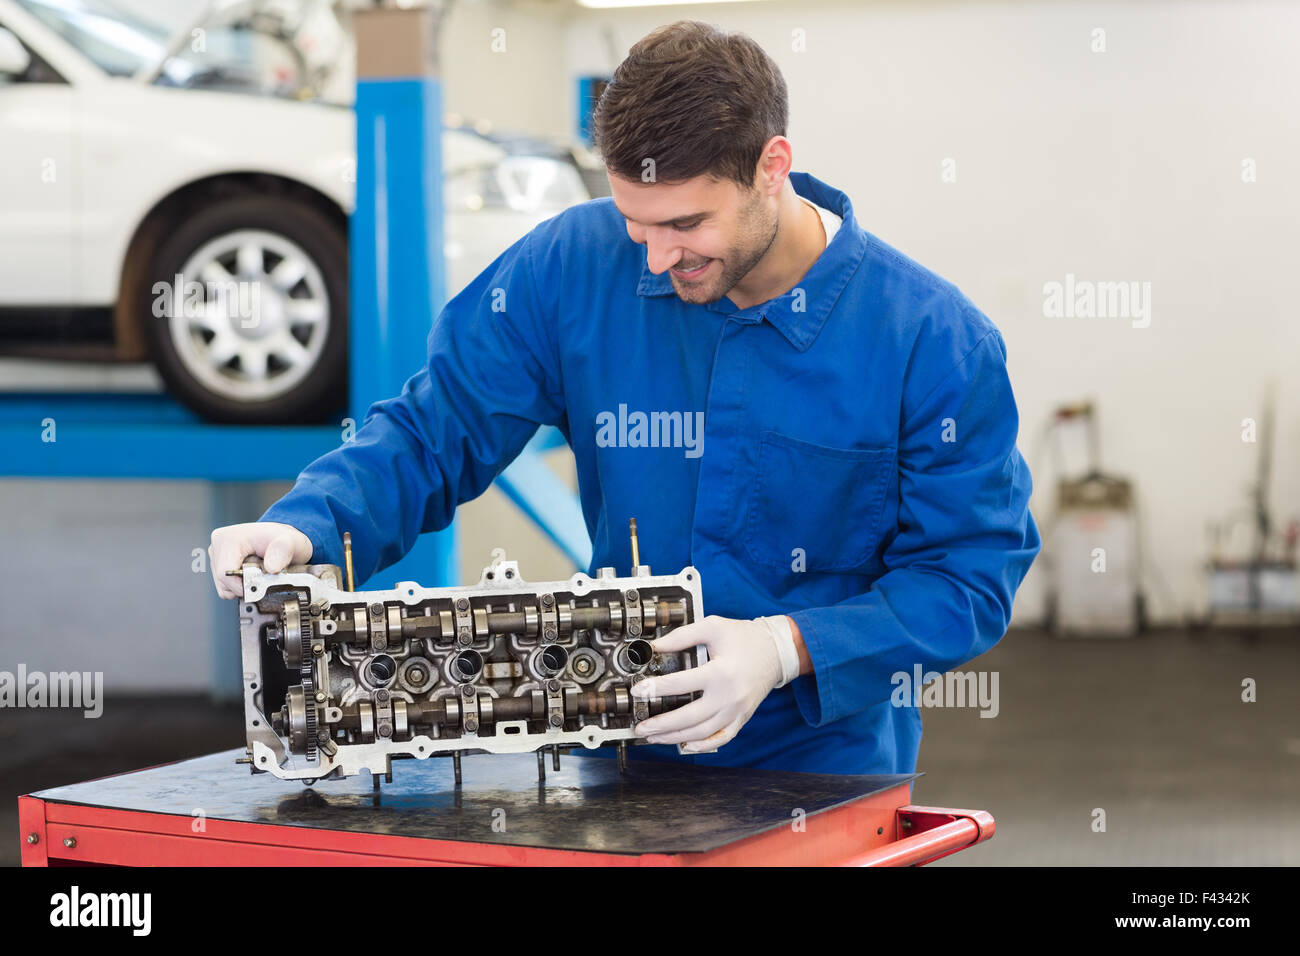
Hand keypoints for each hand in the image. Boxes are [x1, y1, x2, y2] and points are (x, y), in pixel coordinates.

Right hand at [208, 521, 312, 599]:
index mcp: (230, 538)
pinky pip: (224, 586)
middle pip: (223, 582)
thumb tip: (271, 568)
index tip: (261, 584)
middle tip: (263, 577)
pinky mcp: (217, 563)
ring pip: (222, 586)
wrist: (283, 541)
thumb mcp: (291, 543)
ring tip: (257, 574)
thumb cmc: (285, 541)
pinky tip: (250, 576)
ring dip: (241, 586)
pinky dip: (238, 586)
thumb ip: (283, 553)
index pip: (226, 574)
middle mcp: (219, 544)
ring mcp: (216, 554)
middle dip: (244, 586)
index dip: (244, 585)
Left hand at [629, 614, 792, 752]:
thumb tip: (655, 646)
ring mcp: (736, 711)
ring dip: (675, 738)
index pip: (680, 684)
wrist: (776, 650)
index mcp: (720, 672)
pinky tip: (685, 745)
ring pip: (701, 733)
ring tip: (654, 737)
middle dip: (661, 725)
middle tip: (641, 727)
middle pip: (688, 718)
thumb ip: (682, 636)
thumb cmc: (744, 637)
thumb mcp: (712, 627)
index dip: (654, 688)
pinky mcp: (741, 718)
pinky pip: (721, 738)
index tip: (637, 691)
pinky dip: (703, 746)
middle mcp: (728, 696)